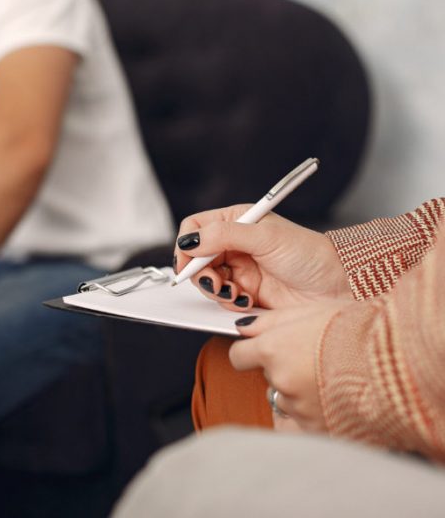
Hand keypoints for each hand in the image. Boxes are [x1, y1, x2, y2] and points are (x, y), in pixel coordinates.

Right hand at [174, 204, 351, 311]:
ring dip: (216, 290)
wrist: (336, 286)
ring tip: (236, 293)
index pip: (195, 227)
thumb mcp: (265, 237)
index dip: (186, 244)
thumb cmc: (309, 254)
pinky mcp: (245, 292)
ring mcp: (238, 269)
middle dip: (202, 273)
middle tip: (217, 283)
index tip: (187, 263)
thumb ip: (224, 235)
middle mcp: (234, 244)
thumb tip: (189, 241)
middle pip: (195, 257)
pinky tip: (246, 300)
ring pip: (206, 280)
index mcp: (236, 221)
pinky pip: (221, 299)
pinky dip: (229, 302)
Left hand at [228, 299, 351, 431]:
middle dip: (283, 369)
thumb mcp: (309, 311)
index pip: (238, 356)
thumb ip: (269, 321)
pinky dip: (319, 411)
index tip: (258, 351)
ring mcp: (301, 409)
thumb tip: (243, 326)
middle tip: (314, 358)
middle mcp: (281, 381)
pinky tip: (339, 395)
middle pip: (268, 377)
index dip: (249, 353)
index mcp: (273, 350)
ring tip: (332, 377)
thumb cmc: (357, 329)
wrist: (398, 359)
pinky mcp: (321, 430)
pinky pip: (308, 421)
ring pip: (289, 400)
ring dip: (302, 392)